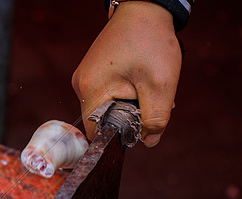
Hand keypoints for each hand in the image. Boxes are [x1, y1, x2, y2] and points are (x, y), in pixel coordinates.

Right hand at [71, 1, 181, 145]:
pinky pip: (108, 93)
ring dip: (131, 104)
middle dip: (130, 118)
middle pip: (103, 120)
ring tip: (150, 87)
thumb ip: (155, 119)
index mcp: (90, 90)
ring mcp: (86, 77)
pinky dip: (127, 93)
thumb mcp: (160, 85)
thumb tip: (149, 142)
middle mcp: (81, 85)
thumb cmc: (151, 41)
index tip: (141, 127)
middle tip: (154, 102)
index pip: (97, 132)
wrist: (145, 7)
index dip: (120, 136)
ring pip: (108, 107)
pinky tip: (142, 80)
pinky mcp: (94, 71)